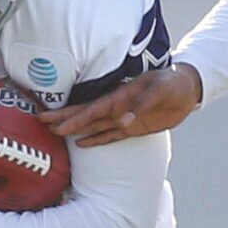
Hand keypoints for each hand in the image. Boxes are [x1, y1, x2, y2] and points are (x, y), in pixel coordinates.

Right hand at [47, 62, 201, 145]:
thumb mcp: (159, 90)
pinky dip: (96, 140)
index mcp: (120, 96)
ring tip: (53, 133)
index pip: (91, 109)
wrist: (186, 89)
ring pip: (93, 126)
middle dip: (63, 118)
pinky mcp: (132, 128)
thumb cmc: (172, 84)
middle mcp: (117, 107)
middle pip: (85, 115)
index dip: (72, 115)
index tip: (53, 119)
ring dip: (75, 130)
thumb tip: (123, 121)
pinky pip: (110, 136)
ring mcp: (123, 118)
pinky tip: (81, 144)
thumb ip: (141, 105)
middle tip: (41, 122)